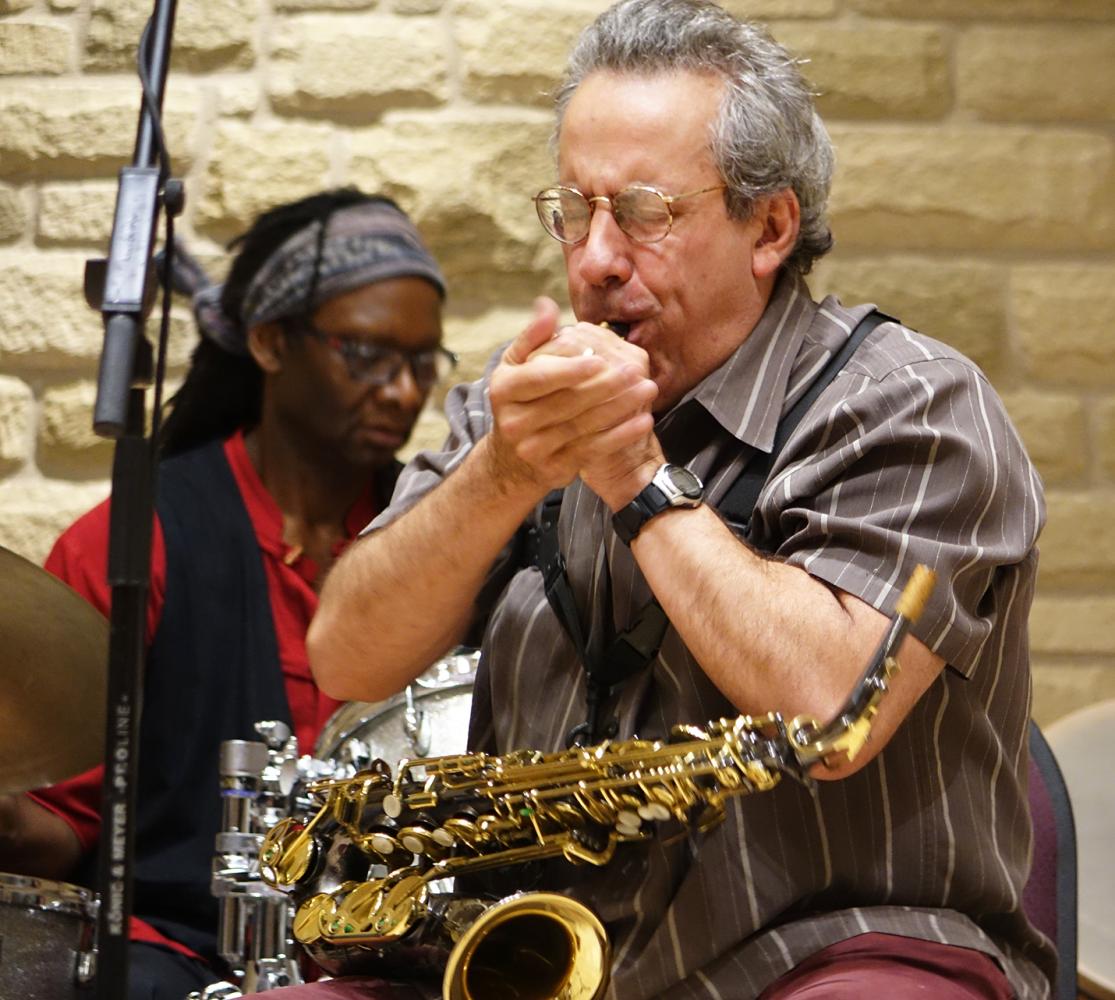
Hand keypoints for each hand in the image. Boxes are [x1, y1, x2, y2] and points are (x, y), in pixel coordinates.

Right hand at [527, 318, 663, 508]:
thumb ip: (533, 336)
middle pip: (566, 402)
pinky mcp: (555, 468)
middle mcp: (513, 422)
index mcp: (503, 389)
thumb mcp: (516, 366)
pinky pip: (593, 449)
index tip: (599, 358)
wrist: (513, 460)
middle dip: (605, 386)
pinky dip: (621, 435)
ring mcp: (533, 449)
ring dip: (620, 407)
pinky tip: (643, 419)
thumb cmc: (521, 399)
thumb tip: (546, 304)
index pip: (539, 378)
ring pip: (583, 426)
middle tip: (636, 370)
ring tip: (648, 389)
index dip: (569, 369)